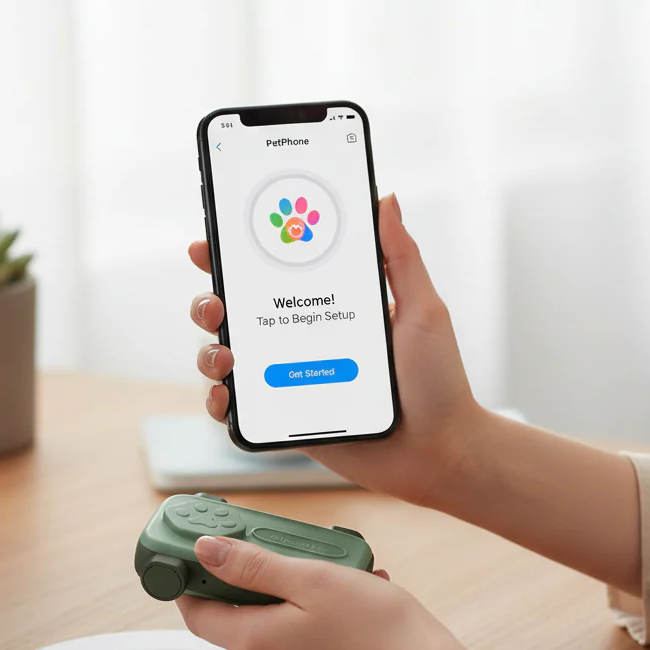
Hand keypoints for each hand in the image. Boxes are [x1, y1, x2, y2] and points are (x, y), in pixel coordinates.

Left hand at [176, 534, 490, 649]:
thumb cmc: (379, 632)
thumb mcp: (312, 579)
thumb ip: (254, 565)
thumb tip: (205, 551)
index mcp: (255, 644)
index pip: (196, 612)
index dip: (194, 577)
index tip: (203, 548)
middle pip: (239, 615)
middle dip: (261, 577)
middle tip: (288, 548)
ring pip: (277, 624)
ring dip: (299, 593)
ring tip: (339, 570)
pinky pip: (304, 642)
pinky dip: (319, 615)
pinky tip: (356, 597)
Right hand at [188, 194, 479, 508]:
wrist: (441, 451)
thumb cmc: (438, 382)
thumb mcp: (422, 310)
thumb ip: (401, 257)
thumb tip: (386, 199)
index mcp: (328, 307)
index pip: (272, 274)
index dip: (235, 256)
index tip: (211, 242)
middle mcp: (301, 340)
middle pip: (236, 313)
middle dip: (209, 300)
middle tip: (216, 302)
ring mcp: (289, 381)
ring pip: (226, 358)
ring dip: (208, 351)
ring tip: (225, 356)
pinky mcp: (285, 421)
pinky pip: (237, 411)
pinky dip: (218, 402)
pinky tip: (225, 395)